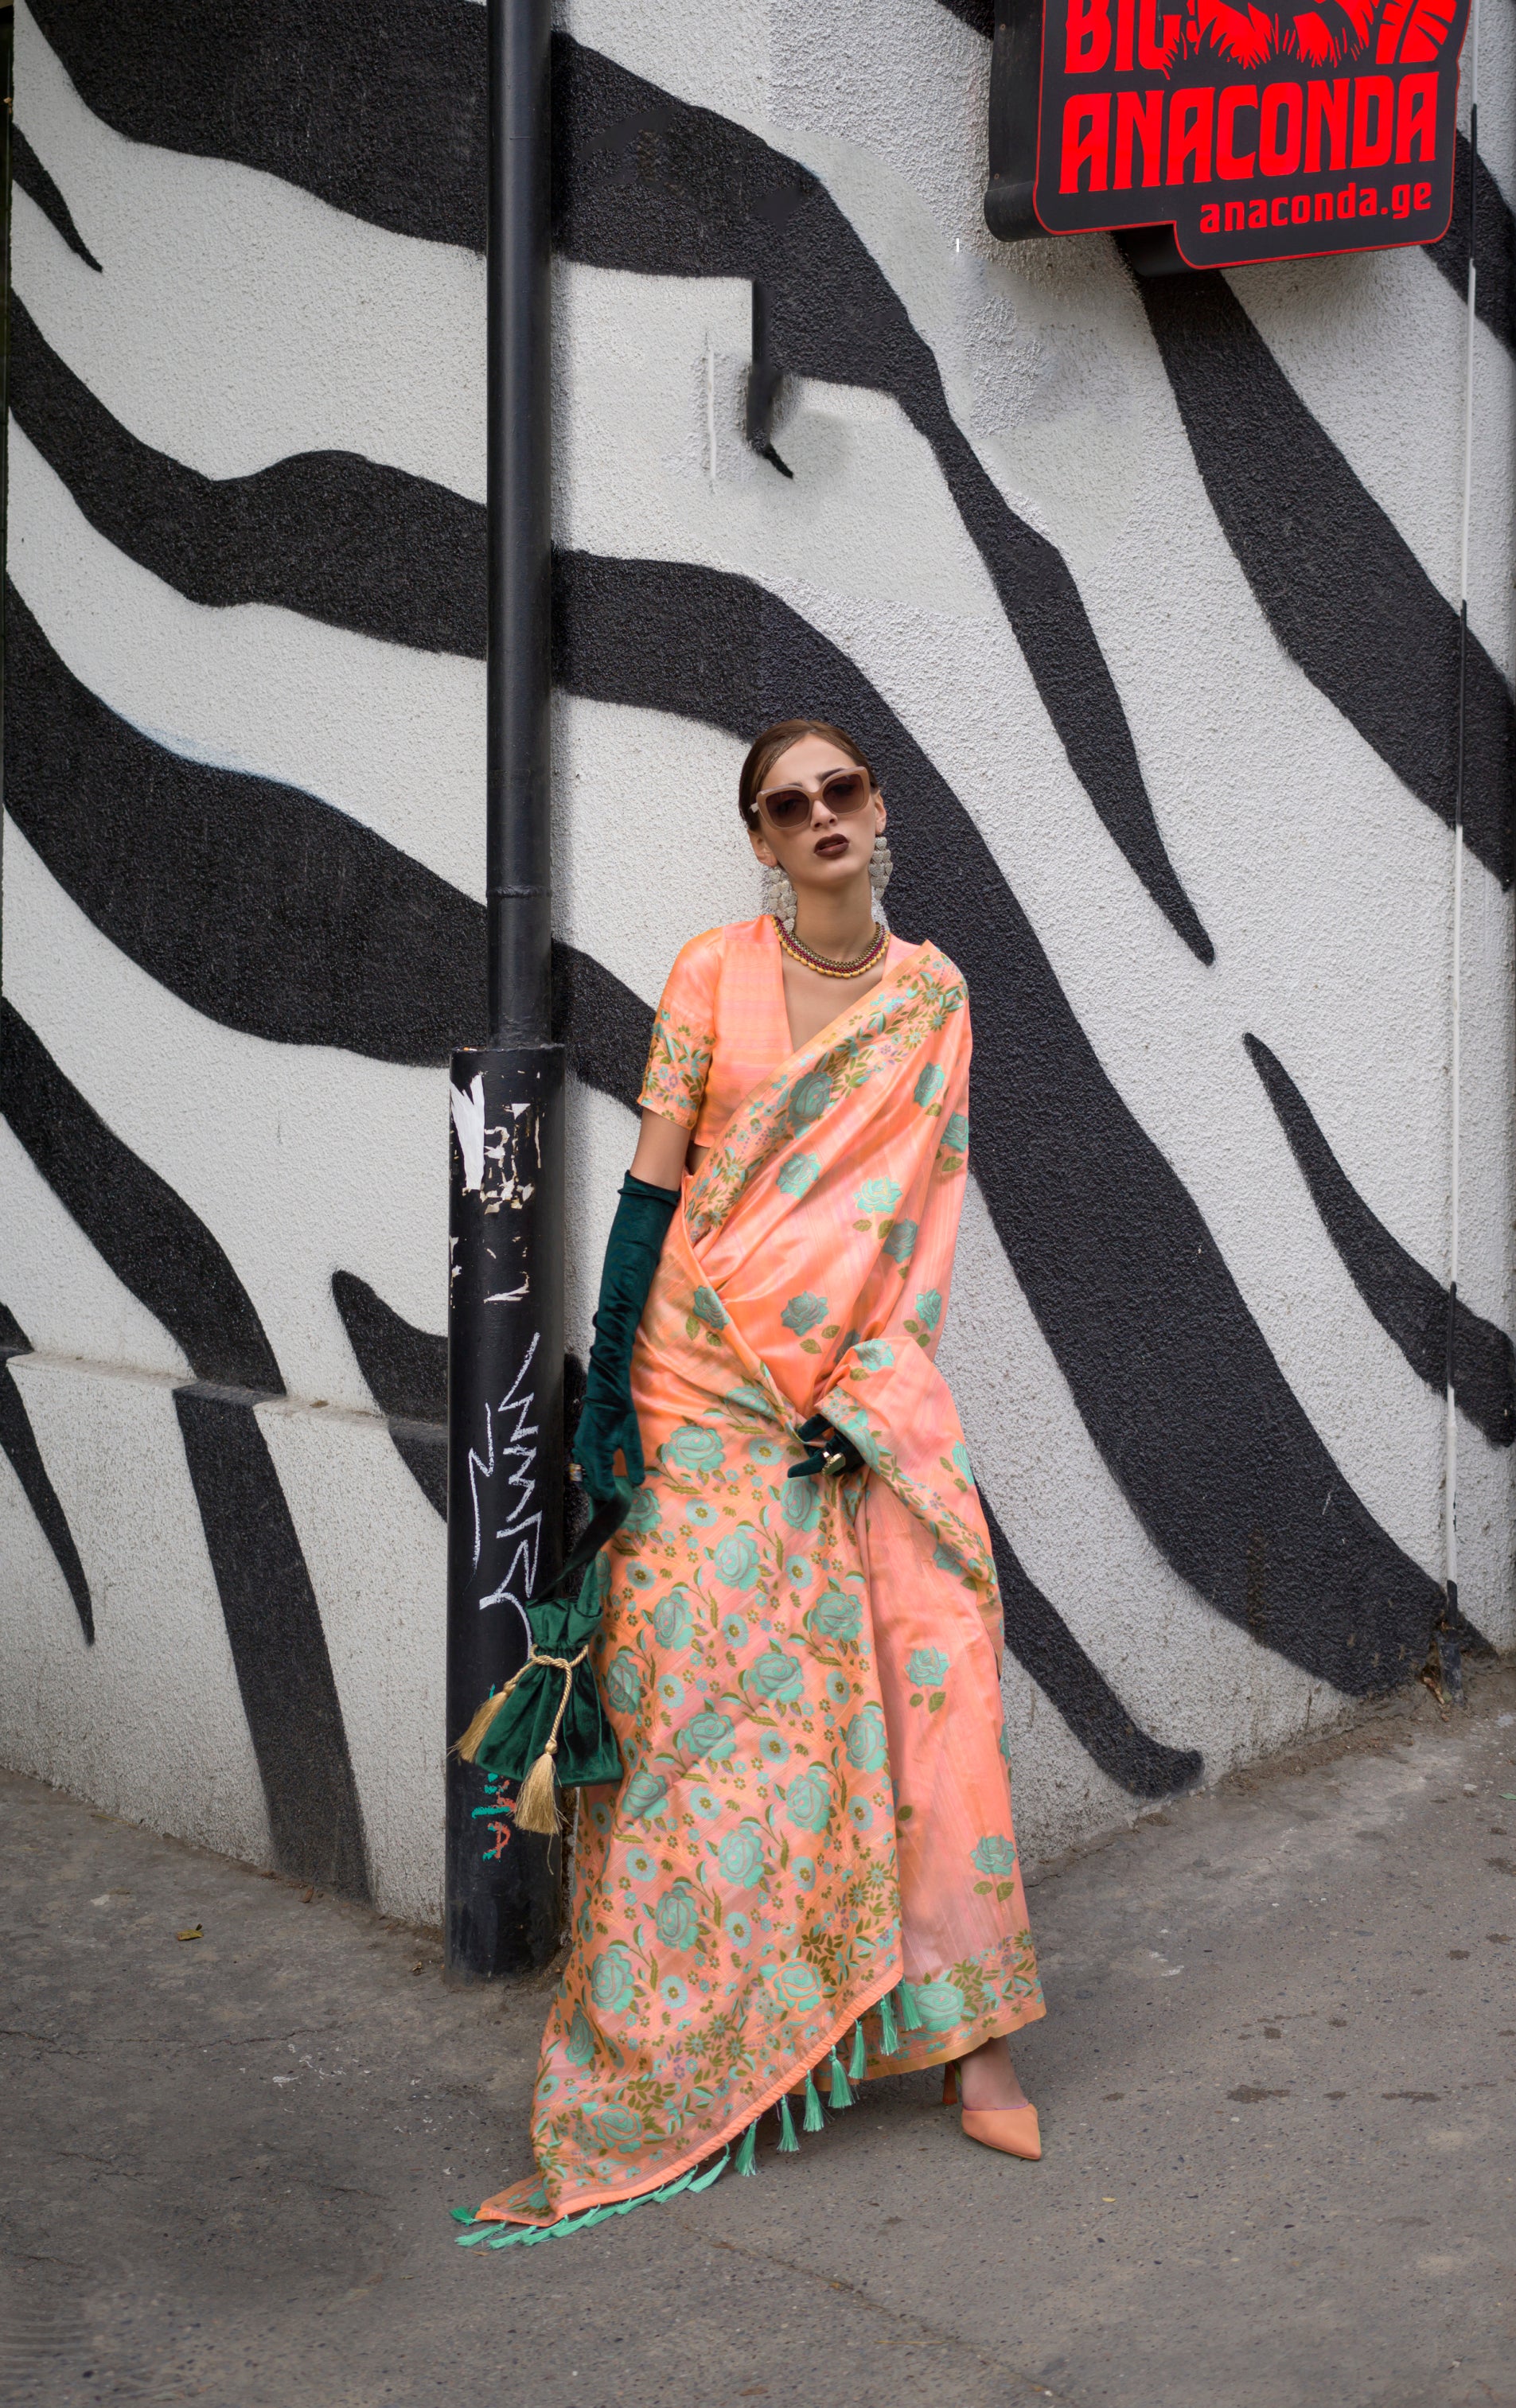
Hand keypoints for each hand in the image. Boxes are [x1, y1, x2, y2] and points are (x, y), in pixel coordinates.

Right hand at [572, 1387, 644, 1506]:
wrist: (605, 1391)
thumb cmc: (620, 1413)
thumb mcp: (631, 1438)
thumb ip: (634, 1461)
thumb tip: (638, 1483)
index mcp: (597, 1454)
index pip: (601, 1486)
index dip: (612, 1494)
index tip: (623, 1496)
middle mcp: (584, 1453)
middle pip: (590, 1484)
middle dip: (603, 1491)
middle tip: (618, 1493)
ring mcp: (579, 1448)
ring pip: (584, 1476)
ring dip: (596, 1483)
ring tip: (611, 1485)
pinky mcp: (579, 1443)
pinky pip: (581, 1465)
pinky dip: (591, 1473)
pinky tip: (602, 1471)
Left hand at [786, 1413, 864, 1481]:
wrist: (887, 1411)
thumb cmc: (859, 1410)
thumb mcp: (833, 1414)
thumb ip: (815, 1425)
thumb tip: (801, 1435)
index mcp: (842, 1450)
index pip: (816, 1464)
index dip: (802, 1469)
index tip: (791, 1472)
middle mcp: (851, 1459)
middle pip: (826, 1469)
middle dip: (816, 1461)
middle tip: (811, 1444)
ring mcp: (861, 1460)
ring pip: (838, 1470)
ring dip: (828, 1462)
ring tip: (825, 1445)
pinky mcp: (867, 1458)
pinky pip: (850, 1467)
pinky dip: (840, 1461)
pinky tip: (840, 1447)